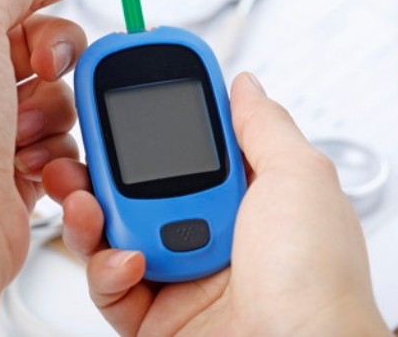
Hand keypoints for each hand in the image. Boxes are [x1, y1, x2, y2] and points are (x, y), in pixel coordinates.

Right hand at [44, 72, 389, 334]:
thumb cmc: (317, 281)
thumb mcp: (299, 178)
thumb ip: (263, 126)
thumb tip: (244, 85)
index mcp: (251, 195)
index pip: (194, 143)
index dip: (158, 116)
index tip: (126, 92)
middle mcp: (216, 232)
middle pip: (142, 185)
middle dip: (104, 163)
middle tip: (80, 146)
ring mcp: (184, 274)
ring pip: (115, 231)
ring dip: (92, 211)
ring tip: (86, 200)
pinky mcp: (156, 318)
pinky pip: (111, 284)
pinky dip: (107, 268)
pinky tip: (130, 260)